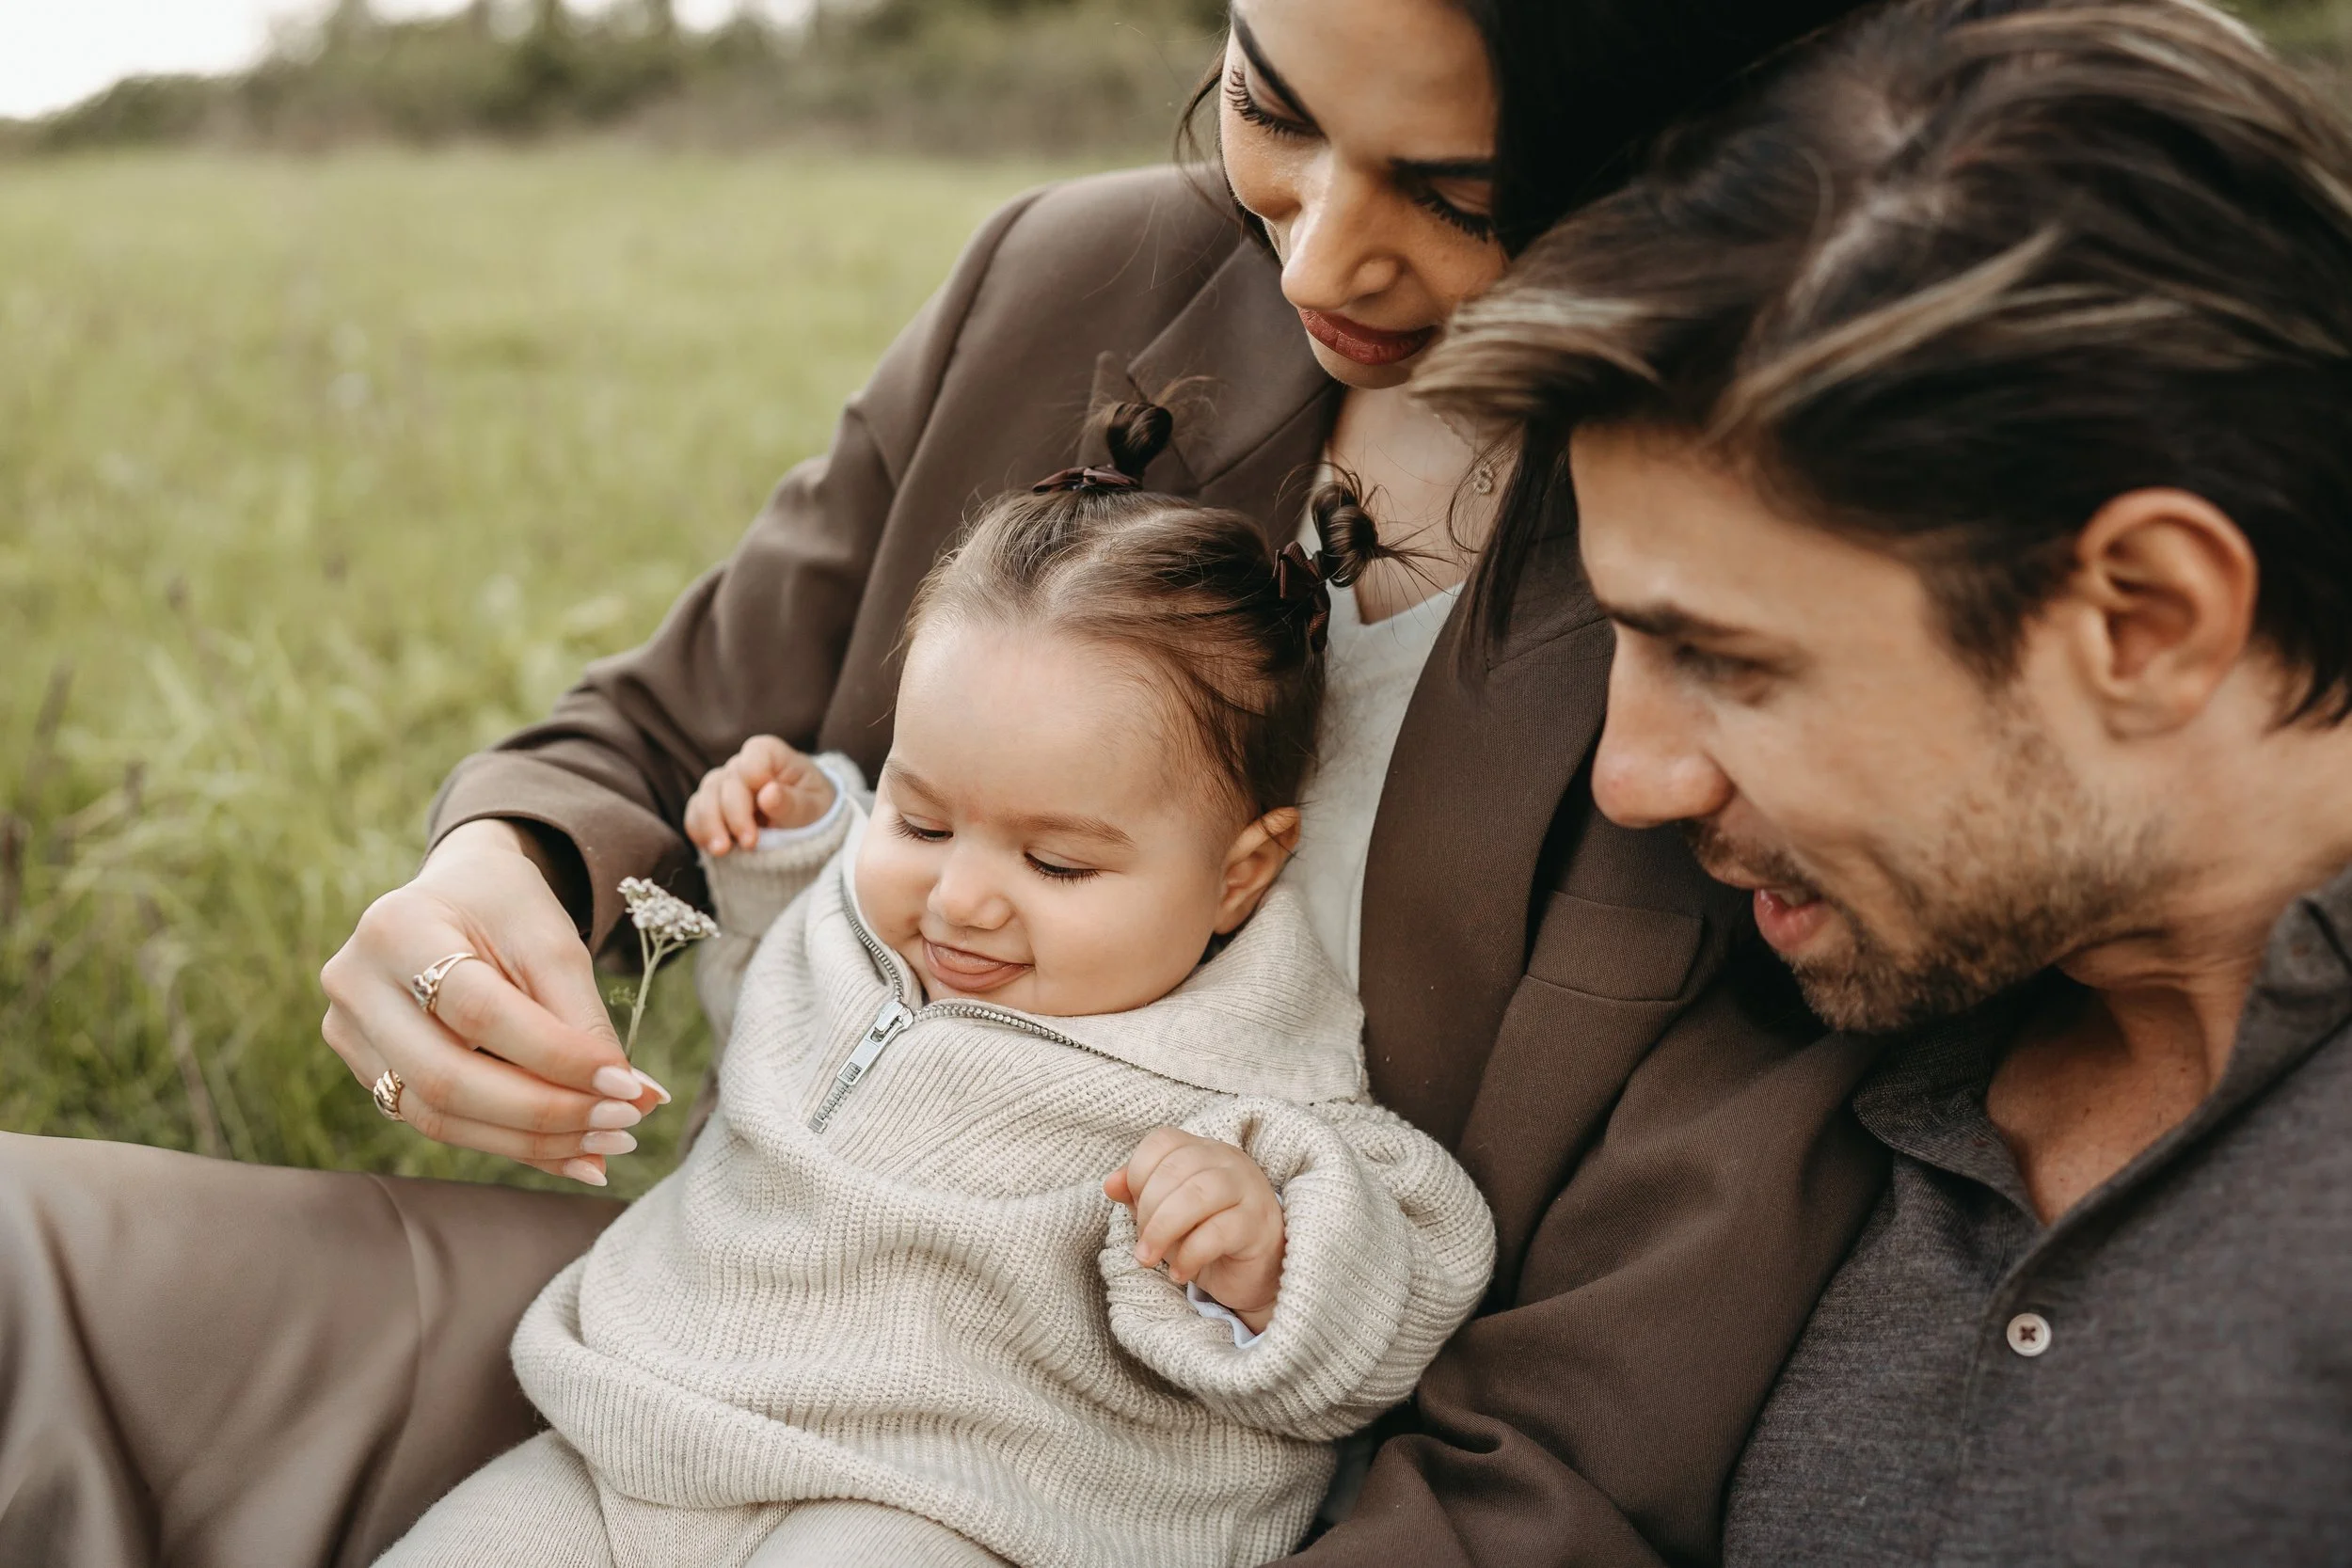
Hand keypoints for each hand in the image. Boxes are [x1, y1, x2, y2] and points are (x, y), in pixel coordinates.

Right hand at [320, 819, 664, 1185]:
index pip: (480, 1013)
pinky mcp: (365, 1070)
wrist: (457, 891)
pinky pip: (439, 1122)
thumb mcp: (552, 943)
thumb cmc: (507, 910)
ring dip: (532, 1141)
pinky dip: (510, 1141)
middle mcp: (355, 985)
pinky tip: (570, 1151)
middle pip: (447, 1079)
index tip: (627, 1085)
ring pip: (439, 1116)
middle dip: (544, 1114)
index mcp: (396, 929)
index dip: (556, 1057)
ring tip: (605, 1144)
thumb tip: (641, 1100)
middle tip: (622, 1125)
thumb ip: (587, 1021)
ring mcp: (348, 1033)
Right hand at [684, 736, 837, 856]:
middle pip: (726, 782)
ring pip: (704, 798)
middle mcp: (741, 765)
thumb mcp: (813, 808)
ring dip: (710, 825)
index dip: (754, 779)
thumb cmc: (813, 808)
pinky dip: (700, 832)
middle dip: (735, 815)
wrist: (806, 826)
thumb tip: (767, 793)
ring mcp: (723, 786)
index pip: (753, 756)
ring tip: (722, 851)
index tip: (765, 805)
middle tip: (750, 844)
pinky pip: (695, 815)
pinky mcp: (711, 808)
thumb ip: (792, 802)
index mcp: (770, 754)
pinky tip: (713, 849)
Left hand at [1104, 1127, 1285, 1333]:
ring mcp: (1248, 1189)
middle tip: (1141, 1246)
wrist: (1257, 1273)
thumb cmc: (1207, 1236)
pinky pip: (1218, 1232)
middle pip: (1177, 1169)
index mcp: (1203, 1149)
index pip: (1162, 1141)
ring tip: (1148, 1258)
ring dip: (1162, 1229)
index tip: (1134, 1209)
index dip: (1138, 1173)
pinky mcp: (1258, 1225)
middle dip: (1148, 1210)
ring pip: (1198, 1194)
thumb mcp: (1165, 1214)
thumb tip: (1110, 1184)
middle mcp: (1228, 1161)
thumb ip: (1138, 1194)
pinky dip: (1190, 1255)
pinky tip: (1179, 1273)